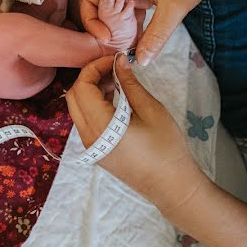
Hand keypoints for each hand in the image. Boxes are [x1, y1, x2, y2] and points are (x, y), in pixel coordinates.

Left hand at [66, 56, 205, 212]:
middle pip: (73, 97)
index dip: (94, 68)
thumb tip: (118, 62)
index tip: (113, 59)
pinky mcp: (95, 150)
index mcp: (101, 126)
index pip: (82, 87)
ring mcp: (89, 145)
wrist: (172, 186)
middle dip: (89, 77)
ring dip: (90, 91)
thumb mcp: (151, 110)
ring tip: (115, 81)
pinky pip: (85, 121)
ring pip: (77, 109)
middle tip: (112, 68)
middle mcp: (88, 136)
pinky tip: (113, 98)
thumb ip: (130, 85)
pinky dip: (93, 105)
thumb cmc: (167, 148)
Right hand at [80, 0, 214, 65]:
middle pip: (98, 6)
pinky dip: (130, 23)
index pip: (88, 0)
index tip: (107, 39)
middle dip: (105, 27)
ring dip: (117, 27)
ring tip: (129, 43)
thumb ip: (156, 35)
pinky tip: (140, 36)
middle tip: (118, 45)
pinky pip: (126, 9)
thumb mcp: (174, 7)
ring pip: (112, 9)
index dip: (92, 23)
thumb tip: (141, 60)